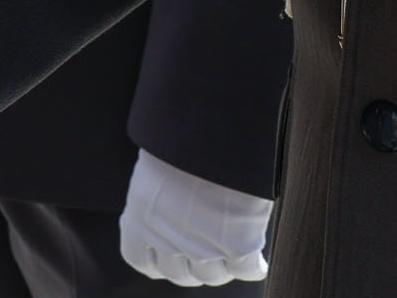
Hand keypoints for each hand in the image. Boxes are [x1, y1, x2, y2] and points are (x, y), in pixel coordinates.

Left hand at [119, 149, 272, 285]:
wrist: (213, 121)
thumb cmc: (185, 135)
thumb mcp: (160, 164)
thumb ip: (163, 194)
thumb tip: (178, 206)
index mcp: (140, 216)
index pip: (141, 259)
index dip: (159, 258)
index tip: (172, 250)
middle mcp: (167, 238)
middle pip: (183, 273)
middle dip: (195, 263)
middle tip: (210, 244)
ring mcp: (202, 246)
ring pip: (214, 275)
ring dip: (223, 264)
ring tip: (233, 247)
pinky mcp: (237, 244)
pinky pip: (247, 270)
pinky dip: (253, 266)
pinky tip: (256, 259)